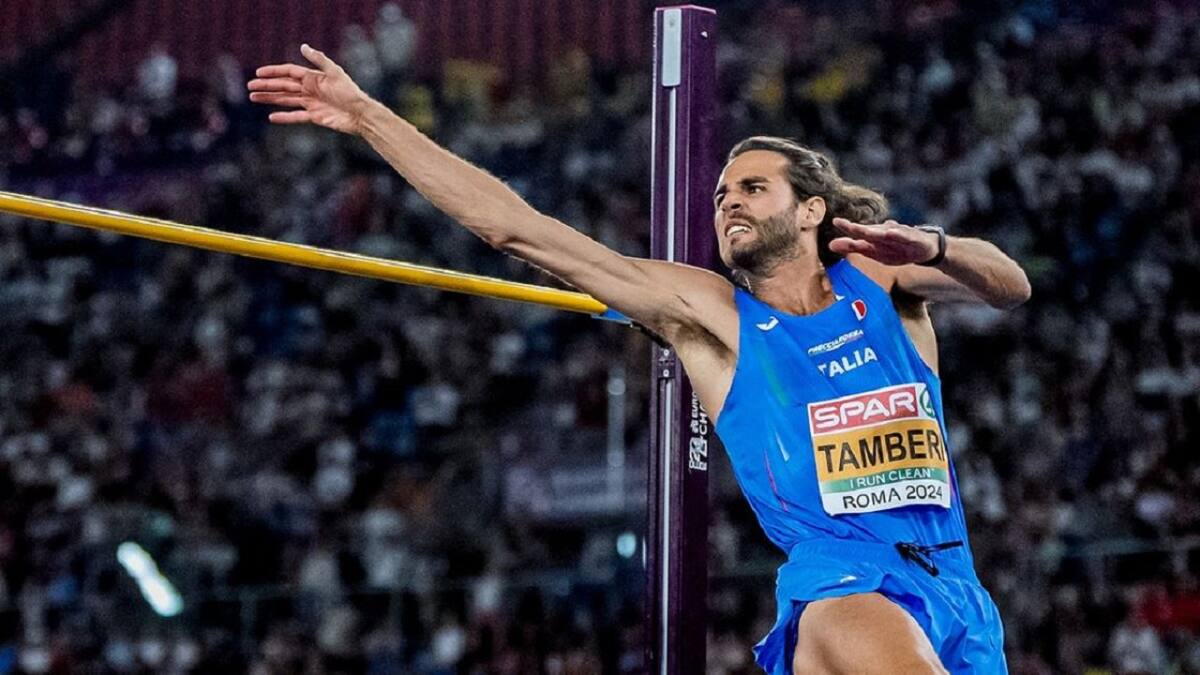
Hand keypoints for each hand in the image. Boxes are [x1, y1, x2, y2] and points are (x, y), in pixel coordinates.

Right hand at [247, 44, 370, 134]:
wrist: (360, 114)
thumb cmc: (349, 92)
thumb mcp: (334, 73)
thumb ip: (319, 60)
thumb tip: (303, 46)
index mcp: (313, 77)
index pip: (289, 73)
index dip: (274, 72)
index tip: (258, 73)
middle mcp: (310, 89)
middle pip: (284, 86)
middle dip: (267, 86)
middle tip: (250, 87)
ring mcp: (311, 103)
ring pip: (286, 100)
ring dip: (270, 99)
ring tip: (254, 98)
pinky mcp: (315, 117)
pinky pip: (296, 117)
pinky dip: (284, 117)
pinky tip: (271, 117)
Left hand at [828, 218, 939, 265]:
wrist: (926, 248)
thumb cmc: (897, 247)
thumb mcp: (874, 251)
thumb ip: (853, 247)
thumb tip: (830, 245)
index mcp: (874, 238)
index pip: (858, 233)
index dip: (847, 228)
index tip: (835, 221)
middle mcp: (885, 234)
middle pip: (869, 231)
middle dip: (856, 228)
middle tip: (841, 223)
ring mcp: (900, 235)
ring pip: (886, 233)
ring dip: (874, 231)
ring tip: (863, 231)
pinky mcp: (914, 238)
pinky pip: (906, 236)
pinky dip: (899, 234)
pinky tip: (891, 233)